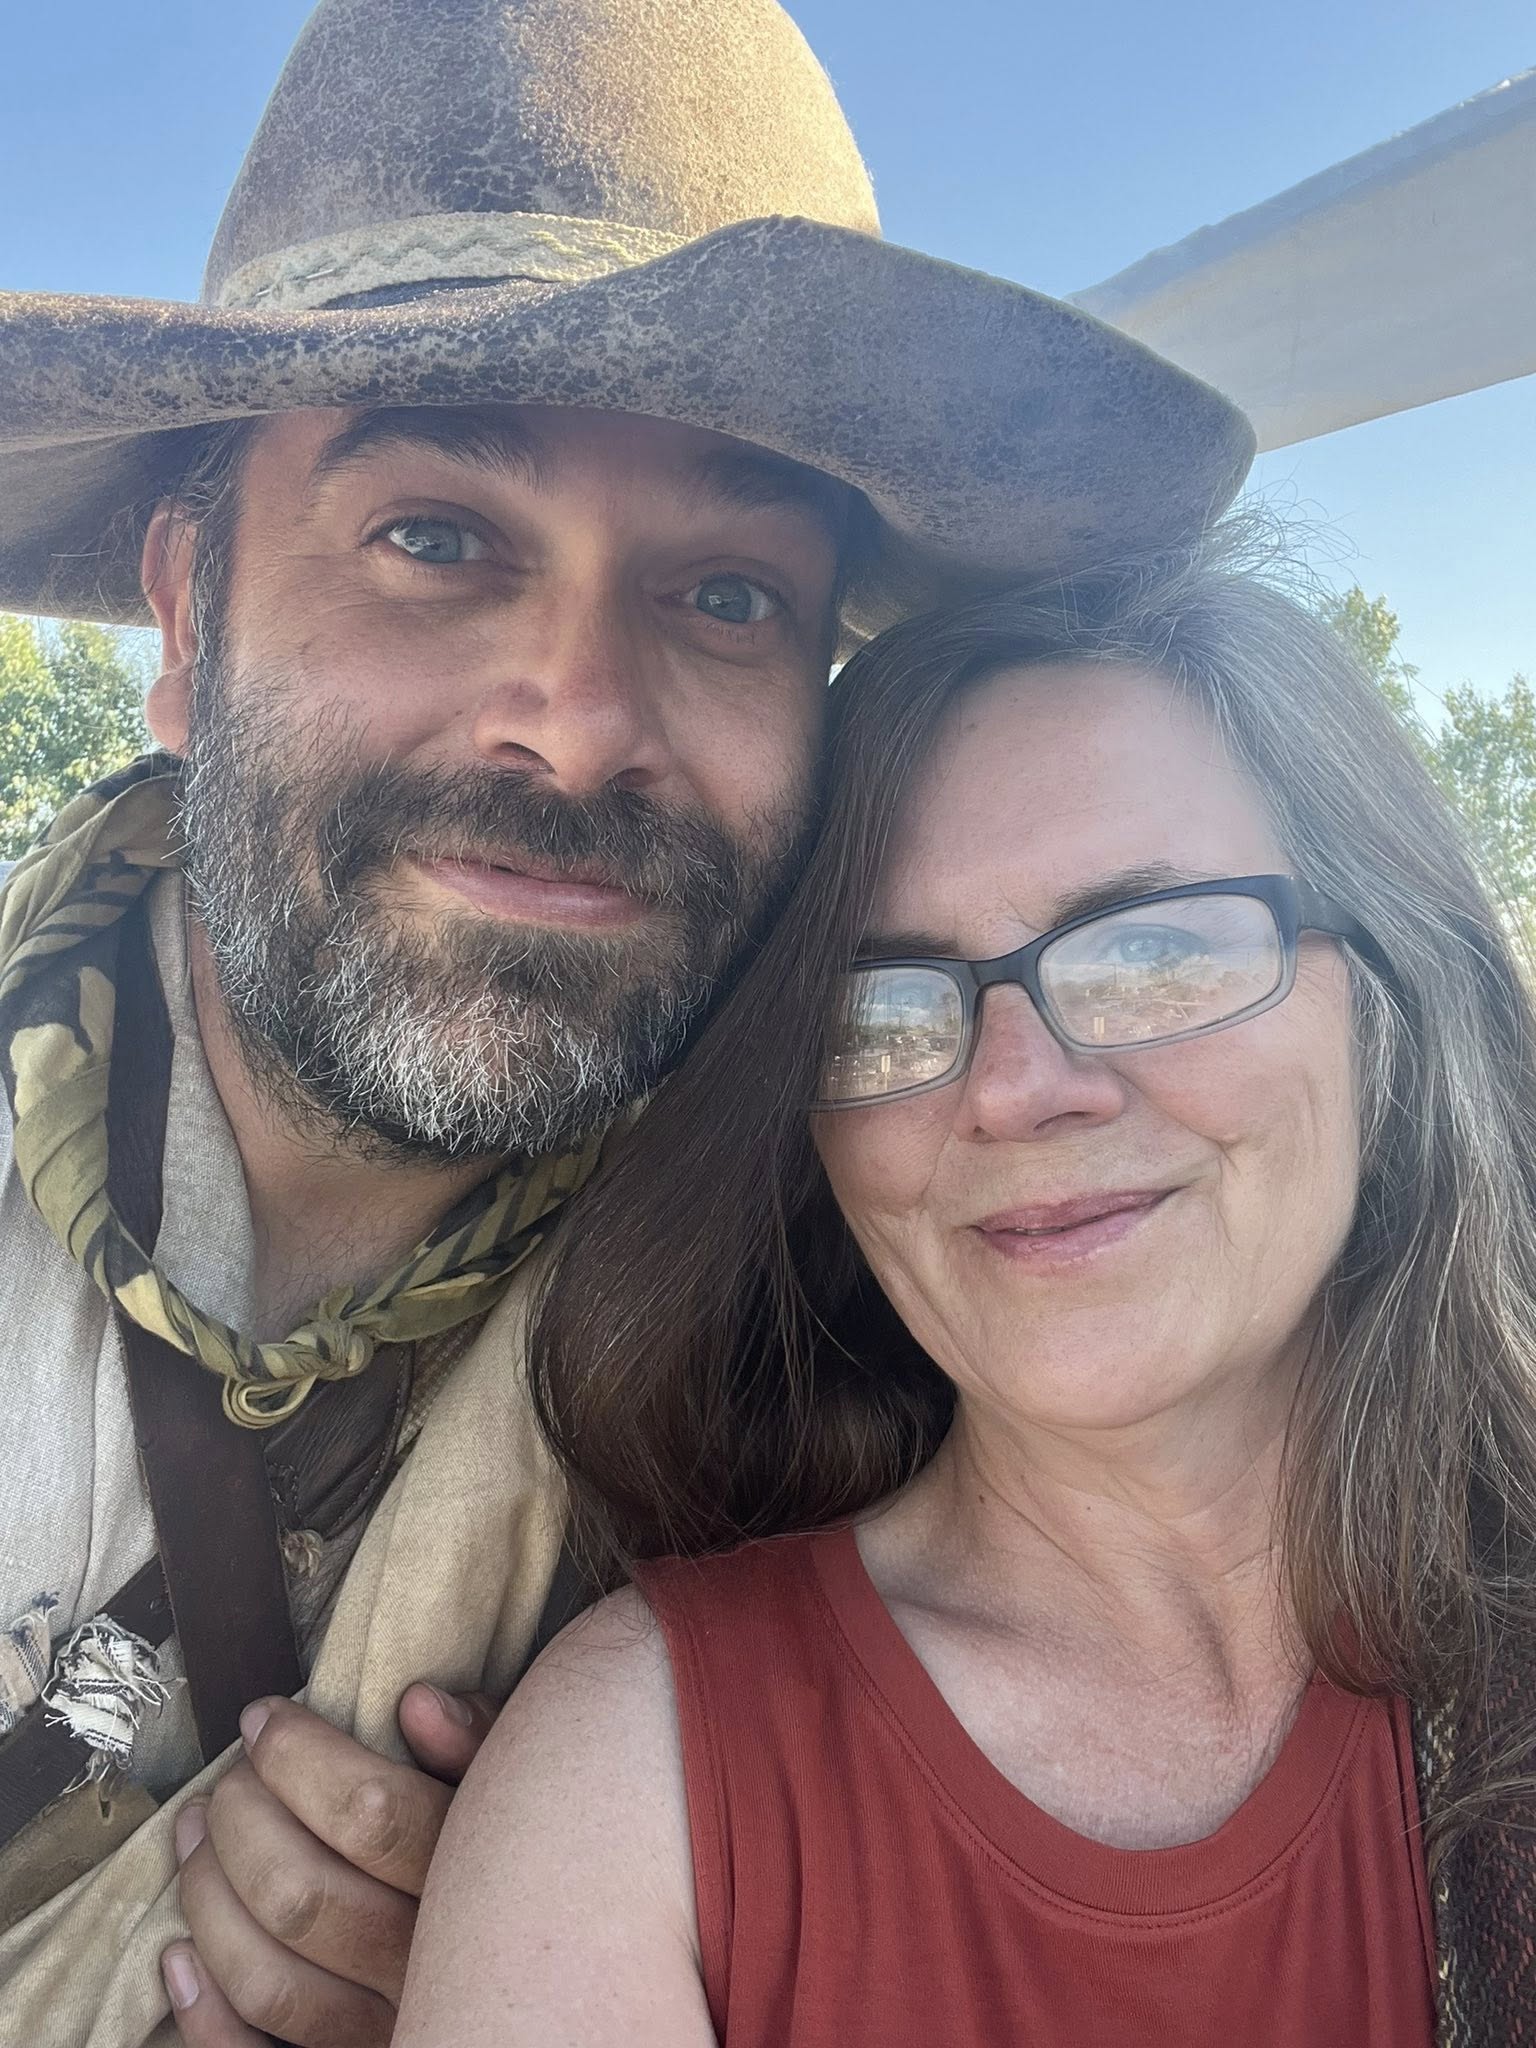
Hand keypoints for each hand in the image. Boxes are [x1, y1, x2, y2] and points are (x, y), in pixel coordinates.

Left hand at [163, 1683, 495, 2046]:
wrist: (557, 1963)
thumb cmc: (521, 1841)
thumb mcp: (521, 1779)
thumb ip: (481, 1739)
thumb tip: (415, 1703)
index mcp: (473, 1878)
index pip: (369, 1812)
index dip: (295, 1755)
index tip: (264, 1720)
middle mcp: (431, 1965)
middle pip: (300, 1895)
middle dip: (239, 1820)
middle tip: (229, 1780)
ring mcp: (388, 2028)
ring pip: (269, 1979)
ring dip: (208, 1897)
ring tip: (198, 1837)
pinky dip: (202, 2008)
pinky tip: (182, 1950)